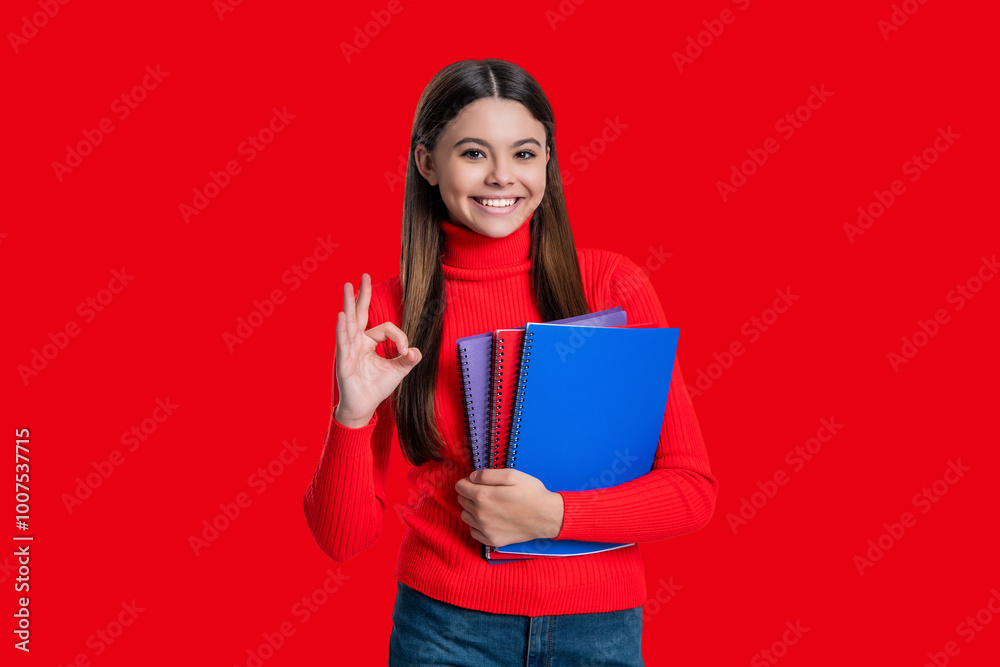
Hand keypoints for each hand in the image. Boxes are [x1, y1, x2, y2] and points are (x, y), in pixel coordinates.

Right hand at [333, 273, 421, 427]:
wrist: (363, 407)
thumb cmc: (376, 388)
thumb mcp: (397, 371)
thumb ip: (408, 359)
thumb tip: (417, 351)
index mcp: (368, 342)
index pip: (385, 328)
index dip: (399, 336)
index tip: (406, 351)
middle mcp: (356, 342)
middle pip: (360, 314)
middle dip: (362, 294)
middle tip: (364, 275)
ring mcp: (348, 350)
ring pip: (349, 323)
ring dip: (349, 304)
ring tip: (348, 286)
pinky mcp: (343, 361)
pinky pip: (343, 341)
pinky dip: (342, 328)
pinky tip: (342, 315)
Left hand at [455, 468, 563, 546]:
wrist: (547, 516)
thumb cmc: (531, 493)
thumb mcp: (512, 474)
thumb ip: (488, 474)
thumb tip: (472, 477)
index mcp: (482, 496)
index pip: (459, 486)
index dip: (466, 481)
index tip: (476, 481)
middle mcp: (480, 514)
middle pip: (461, 500)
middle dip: (469, 493)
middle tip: (485, 491)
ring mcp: (485, 529)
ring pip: (465, 516)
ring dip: (471, 509)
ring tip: (487, 505)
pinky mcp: (492, 540)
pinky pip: (473, 532)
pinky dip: (477, 525)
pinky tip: (488, 519)